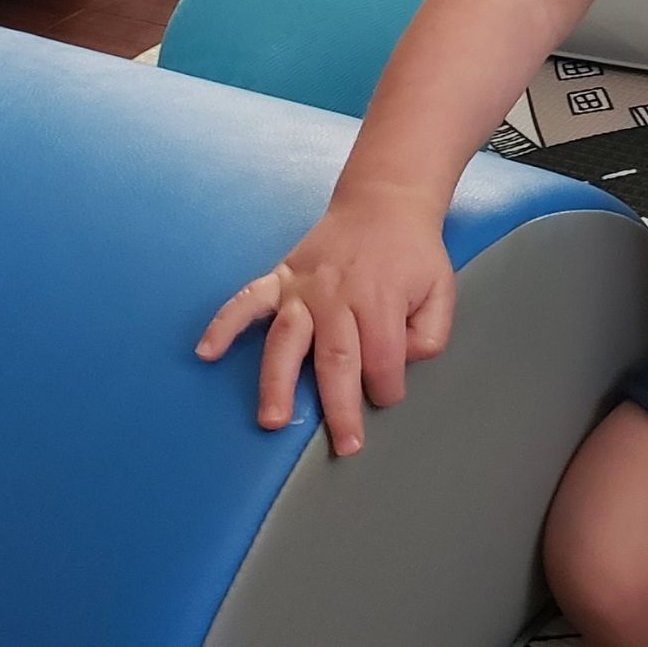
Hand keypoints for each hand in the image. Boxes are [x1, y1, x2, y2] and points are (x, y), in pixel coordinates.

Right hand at [195, 186, 456, 455]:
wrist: (385, 202)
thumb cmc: (413, 254)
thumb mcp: (441, 290)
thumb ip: (430, 333)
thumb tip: (402, 363)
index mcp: (380, 298)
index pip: (381, 358)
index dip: (386, 386)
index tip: (387, 397)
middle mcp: (337, 295)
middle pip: (336, 359)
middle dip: (340, 407)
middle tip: (343, 445)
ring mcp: (304, 287)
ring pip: (287, 340)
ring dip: (278, 381)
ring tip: (273, 419)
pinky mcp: (281, 278)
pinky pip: (247, 301)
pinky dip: (224, 324)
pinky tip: (207, 352)